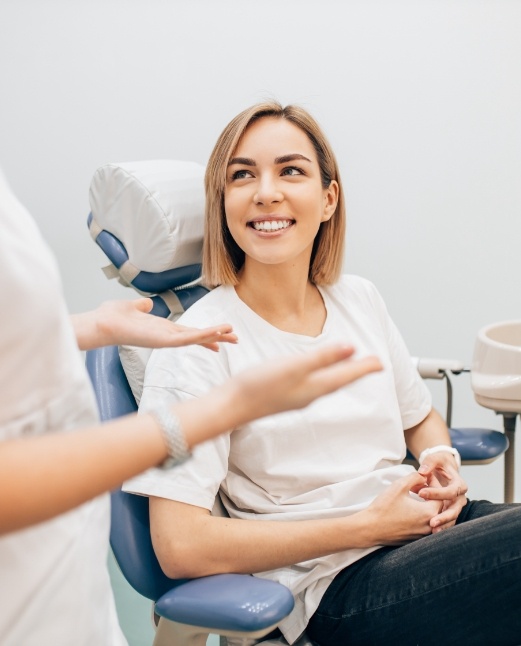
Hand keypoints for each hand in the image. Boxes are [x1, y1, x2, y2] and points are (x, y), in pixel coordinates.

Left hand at [72, 298, 237, 350]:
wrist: (102, 323)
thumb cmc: (113, 317)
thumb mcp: (132, 307)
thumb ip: (142, 306)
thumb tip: (146, 303)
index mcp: (162, 329)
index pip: (189, 332)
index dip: (205, 333)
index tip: (221, 336)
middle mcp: (166, 336)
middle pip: (198, 337)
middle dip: (217, 337)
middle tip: (236, 339)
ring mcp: (166, 340)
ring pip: (196, 338)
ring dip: (214, 336)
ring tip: (232, 335)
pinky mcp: (163, 341)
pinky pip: (187, 339)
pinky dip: (202, 336)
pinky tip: (215, 333)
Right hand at [232, 345, 381, 423]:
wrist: (232, 406)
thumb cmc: (260, 385)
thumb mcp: (294, 366)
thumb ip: (323, 357)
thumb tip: (352, 348)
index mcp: (316, 387)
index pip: (347, 375)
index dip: (365, 368)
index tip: (382, 363)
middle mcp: (310, 394)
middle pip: (340, 381)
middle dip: (357, 371)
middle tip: (373, 364)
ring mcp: (297, 397)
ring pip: (327, 384)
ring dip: (341, 374)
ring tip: (350, 367)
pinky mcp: (285, 395)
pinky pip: (314, 385)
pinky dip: (324, 376)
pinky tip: (317, 374)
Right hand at [362, 472, 442, 545]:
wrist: (370, 528)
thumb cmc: (384, 507)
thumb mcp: (399, 486)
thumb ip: (415, 477)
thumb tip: (424, 476)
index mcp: (429, 513)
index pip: (441, 495)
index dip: (434, 484)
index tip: (425, 477)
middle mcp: (429, 526)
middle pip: (438, 506)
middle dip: (431, 494)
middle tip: (420, 485)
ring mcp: (422, 535)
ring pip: (432, 516)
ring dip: (427, 504)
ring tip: (415, 495)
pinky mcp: (415, 539)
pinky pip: (425, 525)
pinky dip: (422, 515)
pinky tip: (410, 508)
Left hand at [416, 453, 467, 532]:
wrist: (443, 469)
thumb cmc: (438, 464)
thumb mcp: (435, 459)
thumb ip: (429, 463)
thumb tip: (422, 472)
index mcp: (459, 484)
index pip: (450, 491)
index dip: (436, 493)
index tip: (420, 493)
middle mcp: (460, 497)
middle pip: (455, 509)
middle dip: (444, 517)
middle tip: (431, 522)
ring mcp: (456, 506)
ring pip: (452, 518)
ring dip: (443, 525)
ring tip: (433, 531)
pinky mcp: (450, 512)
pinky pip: (448, 522)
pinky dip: (442, 527)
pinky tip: (432, 533)